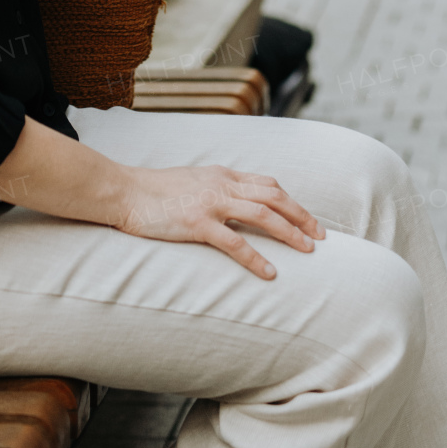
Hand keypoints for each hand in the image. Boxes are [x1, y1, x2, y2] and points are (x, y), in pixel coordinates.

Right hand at [114, 163, 325, 279]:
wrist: (124, 191)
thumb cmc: (154, 190)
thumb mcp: (192, 181)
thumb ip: (216, 189)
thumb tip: (236, 205)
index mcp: (222, 175)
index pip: (267, 184)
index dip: (292, 201)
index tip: (309, 219)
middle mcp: (221, 184)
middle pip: (273, 196)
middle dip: (301, 215)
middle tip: (322, 236)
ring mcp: (210, 203)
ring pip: (262, 215)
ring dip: (289, 232)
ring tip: (308, 250)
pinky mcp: (196, 222)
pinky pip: (234, 242)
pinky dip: (256, 257)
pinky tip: (270, 272)